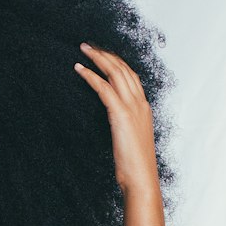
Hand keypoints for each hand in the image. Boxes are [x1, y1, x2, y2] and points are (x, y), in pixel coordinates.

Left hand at [73, 41, 158, 194]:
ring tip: (83, 50)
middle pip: (124, 69)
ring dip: (98, 58)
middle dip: (106, 54)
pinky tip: (79, 69)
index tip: (103, 55)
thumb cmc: (134, 166)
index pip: (132, 77)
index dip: (117, 63)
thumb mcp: (131, 140)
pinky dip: (91, 76)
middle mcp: (141, 103)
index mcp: (145, 108)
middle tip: (89, 46)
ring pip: (116, 73)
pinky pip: (104, 88)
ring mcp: (133, 107)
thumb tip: (113, 121)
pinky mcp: (121, 114)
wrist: (141, 179)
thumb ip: (124, 126)